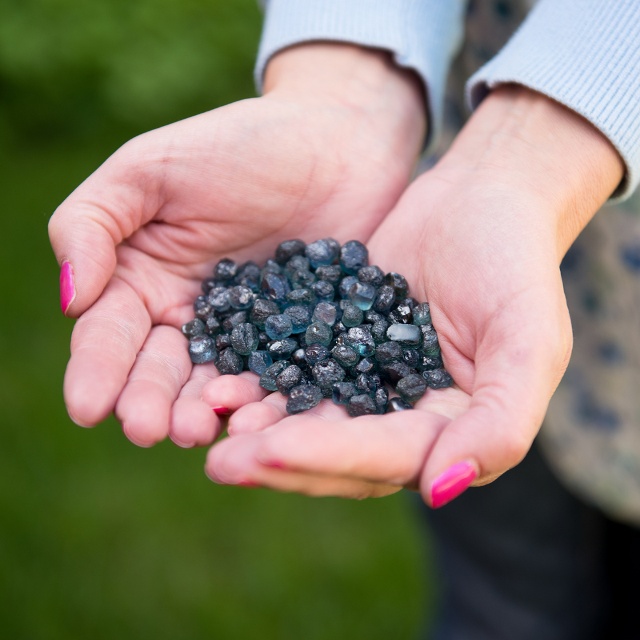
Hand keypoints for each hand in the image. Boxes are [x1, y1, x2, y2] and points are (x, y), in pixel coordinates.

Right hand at [48, 44, 425, 446]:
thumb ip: (95, 224)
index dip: (96, 371)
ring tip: (196, 431)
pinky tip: (259, 420)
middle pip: (162, 371)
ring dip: (204, 412)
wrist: (332, 142)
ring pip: (217, 384)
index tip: (88, 408)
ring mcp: (248, 335)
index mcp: (144, 282)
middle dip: (149, 402)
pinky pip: (281, 378)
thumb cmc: (237, 146)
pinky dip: (269, 401)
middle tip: (147, 430)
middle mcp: (192, 318)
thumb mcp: (150, 170)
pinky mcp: (301, 342)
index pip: (111, 334)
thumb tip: (71, 297)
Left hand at [204, 86, 623, 505]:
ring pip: (305, 416)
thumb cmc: (514, 264)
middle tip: (219, 462)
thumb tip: (442, 489)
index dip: (330, 457)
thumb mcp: (529, 342)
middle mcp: (400, 416)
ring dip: (256, 425)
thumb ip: (501, 422)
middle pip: (336, 453)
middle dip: (278, 458)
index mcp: (448, 429)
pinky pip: (291, 366)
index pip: (386, 457)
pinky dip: (256, 376)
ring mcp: (363, 381)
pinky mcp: (333, 343)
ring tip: (204, 420)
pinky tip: (216, 376)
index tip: (270, 452)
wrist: (480, 200)